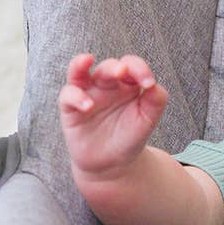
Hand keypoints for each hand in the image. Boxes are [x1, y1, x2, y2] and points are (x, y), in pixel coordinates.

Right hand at [58, 53, 167, 179]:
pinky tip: (87, 105)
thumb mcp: (148, 119)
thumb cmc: (130, 136)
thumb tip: (154, 85)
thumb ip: (156, 100)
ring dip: (80, 64)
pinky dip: (75, 96)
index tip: (149, 84)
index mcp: (127, 83)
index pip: (131, 64)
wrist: (112, 164)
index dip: (140, 68)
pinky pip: (67, 95)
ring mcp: (87, 94)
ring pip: (78, 70)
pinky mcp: (70, 109)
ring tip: (87, 59)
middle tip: (123, 71)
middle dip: (115, 66)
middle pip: (108, 66)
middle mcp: (106, 85)